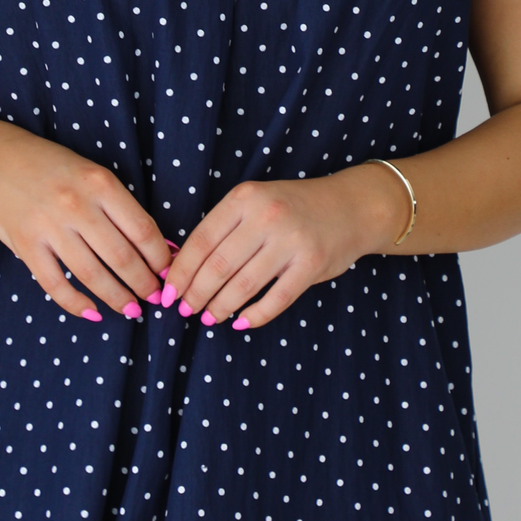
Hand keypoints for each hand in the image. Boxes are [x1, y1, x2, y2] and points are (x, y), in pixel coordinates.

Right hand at [0, 127, 170, 322]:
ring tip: (131, 309)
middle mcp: (76, 205)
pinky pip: (56, 284)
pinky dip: (76, 304)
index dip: (161, 259)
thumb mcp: (91, 174)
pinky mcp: (26, 245)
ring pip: (93, 275)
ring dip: (117, 298)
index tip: (169, 273)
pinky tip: (93, 313)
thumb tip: (161, 246)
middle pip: (122, 257)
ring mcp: (49, 227)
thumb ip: (121, 208)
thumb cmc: (52, 168)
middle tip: (155, 297)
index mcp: (100, 183)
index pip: (142, 230)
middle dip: (144, 284)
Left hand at [159, 165, 404, 331]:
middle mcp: (266, 216)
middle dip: (196, 293)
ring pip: (243, 285)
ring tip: (210, 317)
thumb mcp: (256, 203)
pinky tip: (243, 322)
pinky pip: (276, 298)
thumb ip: (225, 228)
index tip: (168, 292)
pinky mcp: (312, 264)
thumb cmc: (294, 208)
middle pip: (217, 266)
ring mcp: (291, 240)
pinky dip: (256, 315)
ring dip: (221, 307)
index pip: (201, 241)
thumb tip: (183, 266)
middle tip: (186, 310)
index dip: (180, 271)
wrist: (352, 206)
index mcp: (245, 198)